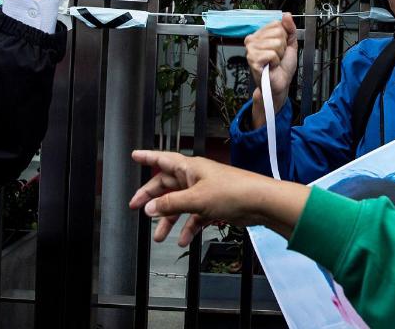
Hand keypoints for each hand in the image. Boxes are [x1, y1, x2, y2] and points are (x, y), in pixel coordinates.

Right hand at [129, 150, 309, 245]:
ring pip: (180, 205)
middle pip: (167, 186)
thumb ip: (171, 204)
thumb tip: (151, 208)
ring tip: (159, 236)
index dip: (147, 157)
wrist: (260, 202)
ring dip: (169, 220)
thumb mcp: (196, 199)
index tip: (135, 156)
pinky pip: (195, 216)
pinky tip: (183, 239)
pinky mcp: (214, 205)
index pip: (162, 159)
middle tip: (136, 208)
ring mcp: (204, 191)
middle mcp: (195, 177)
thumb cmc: (233, 191)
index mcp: (189, 168)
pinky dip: (188, 227)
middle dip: (152, 198)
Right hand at [245, 13, 297, 127]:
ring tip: (274, 61)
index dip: (284, 37)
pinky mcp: (252, 59)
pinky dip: (275, 61)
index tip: (280, 48)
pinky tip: (270, 66)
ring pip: (276, 43)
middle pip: (278, 32)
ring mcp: (251, 49)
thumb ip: (289, 29)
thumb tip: (286, 15)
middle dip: (282, 46)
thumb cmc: (282, 66)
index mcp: (259, 34)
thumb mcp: (289, 44)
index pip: (277, 24)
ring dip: (279, 55)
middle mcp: (252, 39)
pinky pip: (272, 53)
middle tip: (277, 56)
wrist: (279, 84)